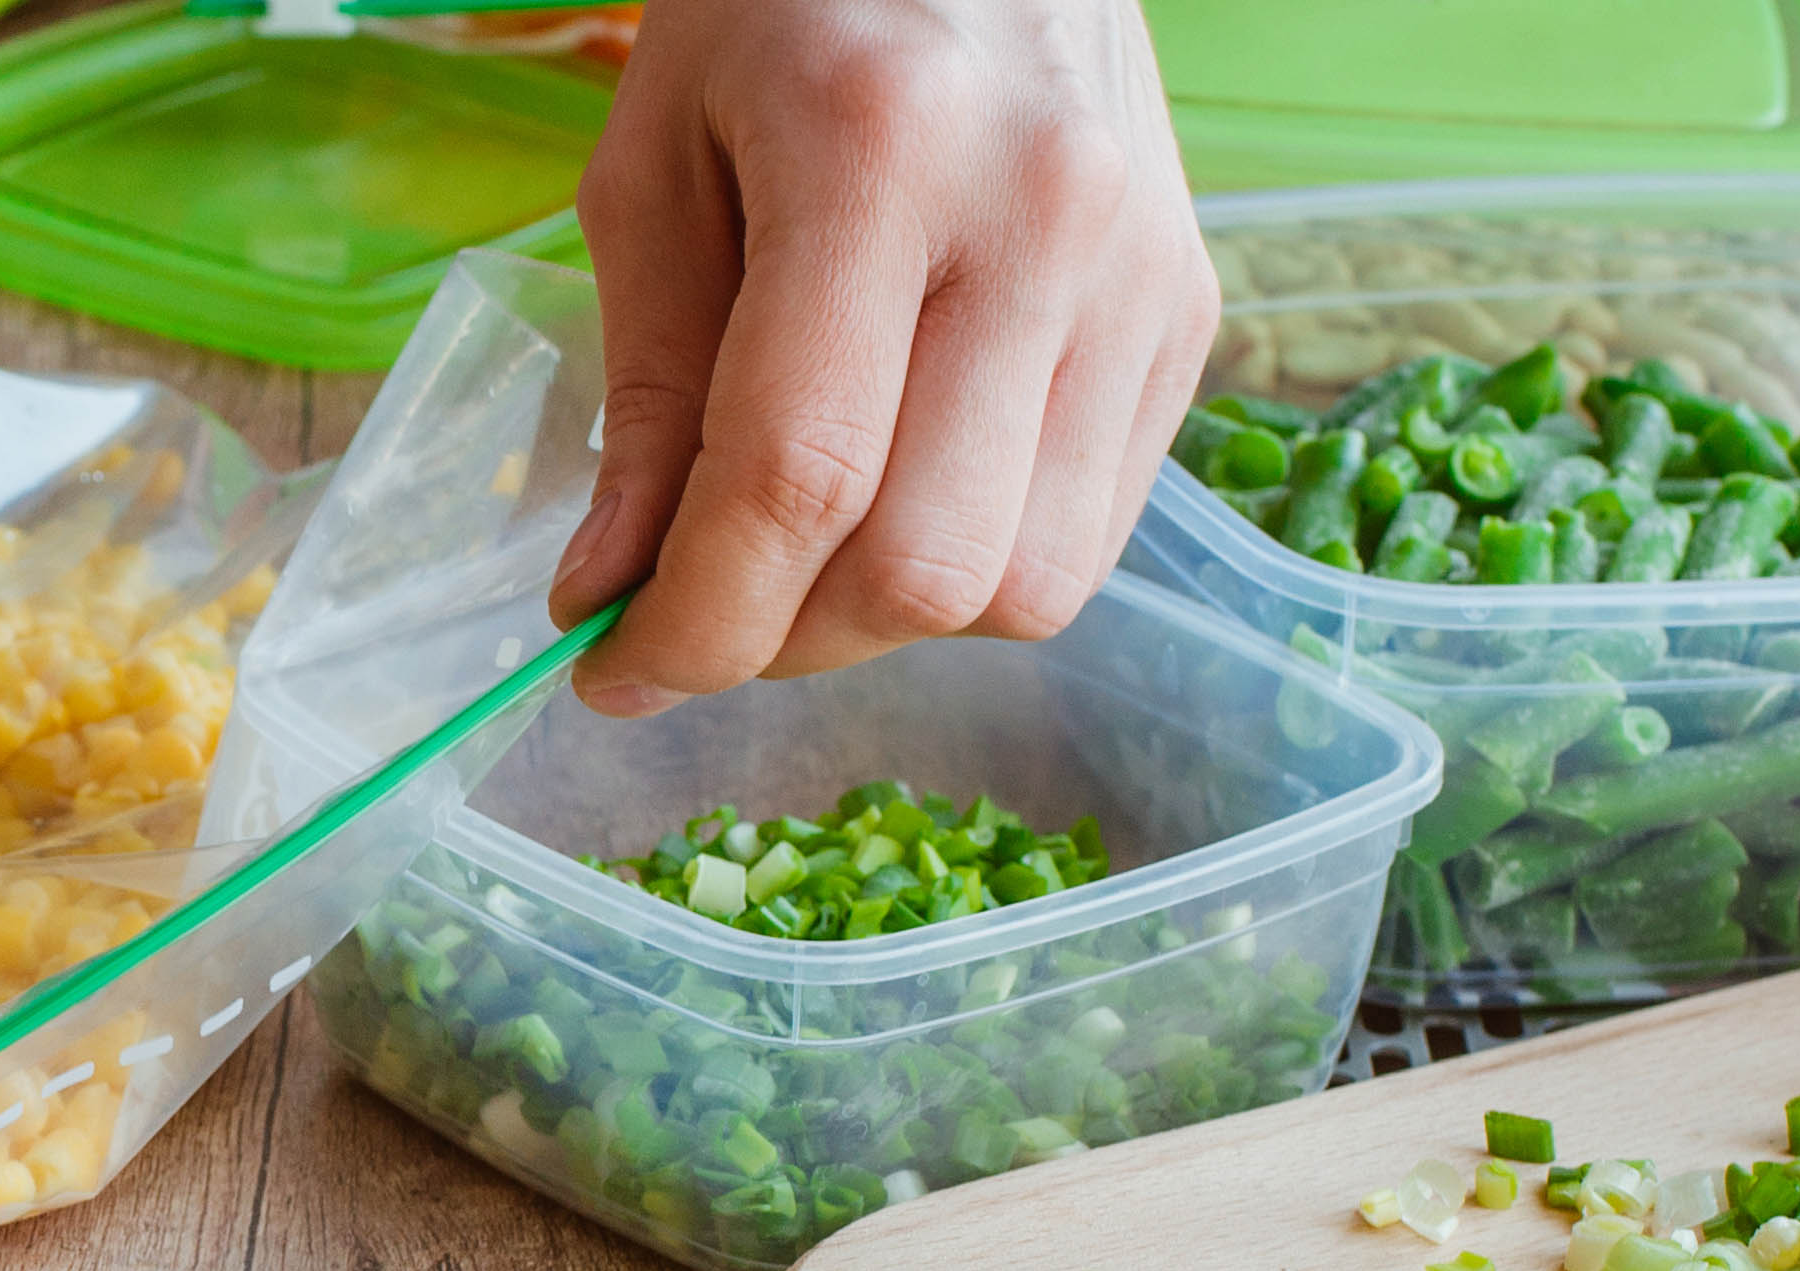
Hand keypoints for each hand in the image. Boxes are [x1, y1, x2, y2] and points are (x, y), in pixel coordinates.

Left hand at [549, 0, 1214, 713]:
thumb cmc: (781, 7)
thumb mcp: (655, 162)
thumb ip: (640, 387)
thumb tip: (608, 594)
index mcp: (880, 153)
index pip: (800, 474)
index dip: (696, 619)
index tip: (612, 674)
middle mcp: (1044, 218)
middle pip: (922, 564)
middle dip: (782, 638)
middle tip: (700, 606)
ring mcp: (1142, 272)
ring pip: (1026, 587)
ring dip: (888, 621)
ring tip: (805, 548)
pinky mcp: (1191, 313)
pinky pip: (1090, 533)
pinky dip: (977, 565)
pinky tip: (901, 490)